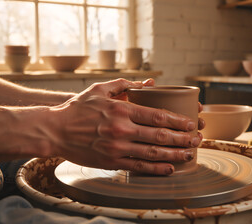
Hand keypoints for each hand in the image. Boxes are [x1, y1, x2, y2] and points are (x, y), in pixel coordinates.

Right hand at [48, 78, 201, 174]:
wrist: (54, 130)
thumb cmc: (78, 108)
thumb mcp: (99, 89)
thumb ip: (125, 84)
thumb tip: (150, 83)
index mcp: (121, 109)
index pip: (157, 116)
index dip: (178, 121)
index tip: (191, 123)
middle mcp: (122, 129)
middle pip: (160, 135)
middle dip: (183, 138)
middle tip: (197, 139)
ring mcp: (117, 147)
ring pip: (153, 153)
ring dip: (175, 154)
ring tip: (189, 154)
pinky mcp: (111, 161)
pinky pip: (138, 166)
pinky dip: (156, 168)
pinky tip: (170, 168)